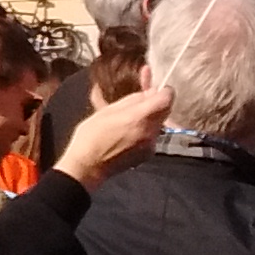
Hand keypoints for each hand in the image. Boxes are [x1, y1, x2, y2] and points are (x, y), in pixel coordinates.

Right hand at [56, 85, 172, 188]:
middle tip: (142, 98)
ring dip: (150, 117)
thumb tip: (147, 93)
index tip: (155, 88)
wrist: (88, 166)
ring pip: (159, 123)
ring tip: (130, 117)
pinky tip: (129, 132)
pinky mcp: (148, 154)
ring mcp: (150, 145)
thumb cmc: (91, 136)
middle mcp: (150, 131)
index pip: (167, 99)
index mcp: (140, 117)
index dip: (164, 90)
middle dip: (156, 103)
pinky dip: (146, 130)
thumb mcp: (107, 110)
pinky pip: (152, 136)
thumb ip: (132, 100)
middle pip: (165, 111)